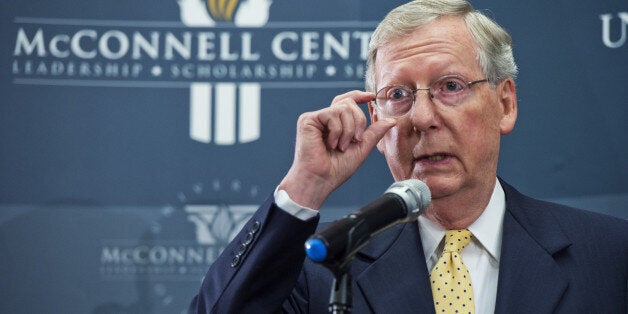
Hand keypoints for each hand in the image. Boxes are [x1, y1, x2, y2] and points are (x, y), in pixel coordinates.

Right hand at [278, 90, 396, 209]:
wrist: (320, 180)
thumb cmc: (336, 169)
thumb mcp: (361, 148)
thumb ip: (374, 133)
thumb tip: (391, 120)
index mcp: (334, 124)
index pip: (346, 101)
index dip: (359, 96)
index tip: (371, 97)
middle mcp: (324, 119)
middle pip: (348, 103)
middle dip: (358, 122)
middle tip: (355, 141)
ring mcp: (315, 118)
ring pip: (342, 108)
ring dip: (348, 130)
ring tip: (341, 147)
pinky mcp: (307, 120)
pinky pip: (331, 114)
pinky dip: (337, 131)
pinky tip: (331, 144)